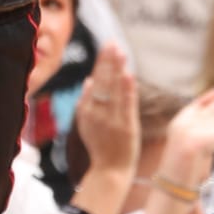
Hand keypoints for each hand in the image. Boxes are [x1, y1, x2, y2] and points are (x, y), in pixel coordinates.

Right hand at [73, 43, 139, 179]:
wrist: (109, 171)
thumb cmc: (100, 148)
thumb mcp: (86, 124)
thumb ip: (86, 102)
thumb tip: (88, 80)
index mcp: (86, 110)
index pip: (96, 80)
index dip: (102, 62)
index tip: (107, 46)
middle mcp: (97, 112)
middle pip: (103, 81)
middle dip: (108, 61)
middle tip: (112, 42)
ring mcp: (111, 119)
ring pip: (113, 89)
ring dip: (116, 69)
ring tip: (120, 52)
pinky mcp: (125, 126)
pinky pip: (126, 104)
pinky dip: (126, 89)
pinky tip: (128, 74)